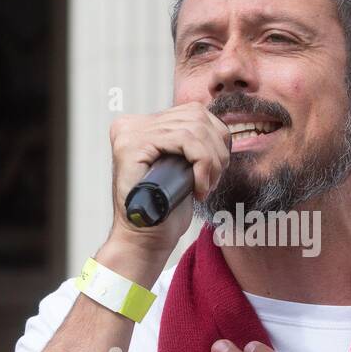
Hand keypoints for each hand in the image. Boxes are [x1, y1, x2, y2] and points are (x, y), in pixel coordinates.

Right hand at [107, 101, 230, 259]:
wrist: (144, 239)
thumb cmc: (165, 210)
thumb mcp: (182, 168)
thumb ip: (192, 145)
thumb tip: (220, 130)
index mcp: (143, 126)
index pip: (193, 112)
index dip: (216, 137)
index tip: (217, 169)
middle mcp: (133, 124)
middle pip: (196, 116)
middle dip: (217, 150)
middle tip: (213, 181)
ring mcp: (130, 132)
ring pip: (194, 127)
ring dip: (212, 160)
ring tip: (206, 186)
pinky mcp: (133, 144)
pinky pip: (185, 139)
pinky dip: (202, 163)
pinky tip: (199, 187)